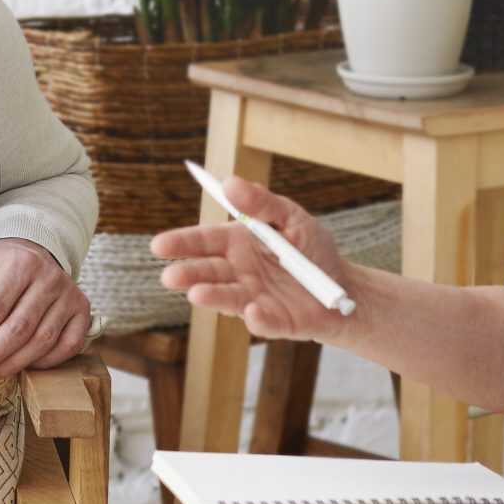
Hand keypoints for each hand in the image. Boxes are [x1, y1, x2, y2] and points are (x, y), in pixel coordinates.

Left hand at [0, 238, 91, 388]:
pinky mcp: (82, 311)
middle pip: (16, 330)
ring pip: (40, 342)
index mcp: (20, 264)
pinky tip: (19, 369)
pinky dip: (45, 363)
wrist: (32, 254)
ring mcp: (70, 296)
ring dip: (9, 366)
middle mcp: (50, 279)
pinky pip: (68, 346)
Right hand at [150, 175, 357, 345]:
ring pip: (227, 297)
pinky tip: (252, 311)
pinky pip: (262, 322)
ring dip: (212, 296)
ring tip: (195, 294)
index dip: (181, 243)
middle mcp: (240, 273)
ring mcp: (254, 299)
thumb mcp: (293, 217)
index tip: (159, 245)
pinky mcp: (274, 322)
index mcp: (240, 244)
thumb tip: (229, 181)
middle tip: (169, 276)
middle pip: (208, 272)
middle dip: (188, 274)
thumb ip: (263, 201)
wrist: (345, 290)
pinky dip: (257, 319)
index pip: (205, 242)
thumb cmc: (314, 251)